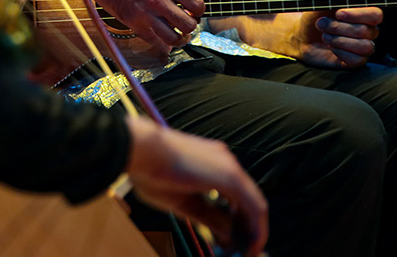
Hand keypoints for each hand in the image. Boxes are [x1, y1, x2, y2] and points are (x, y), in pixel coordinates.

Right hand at [40, 0, 203, 56]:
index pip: (197, 4)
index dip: (199, 10)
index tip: (193, 10)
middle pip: (188, 24)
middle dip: (191, 25)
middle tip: (185, 21)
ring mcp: (145, 13)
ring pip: (174, 38)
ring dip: (179, 38)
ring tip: (177, 33)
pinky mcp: (133, 23)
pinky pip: (155, 42)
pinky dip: (163, 45)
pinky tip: (164, 40)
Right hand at [126, 117, 268, 256]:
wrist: (140, 149)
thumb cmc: (149, 170)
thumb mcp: (180, 201)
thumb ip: (205, 216)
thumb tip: (225, 235)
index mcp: (211, 162)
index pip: (234, 194)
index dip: (237, 218)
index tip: (232, 238)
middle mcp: (224, 161)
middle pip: (247, 199)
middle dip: (248, 226)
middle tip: (244, 248)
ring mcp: (229, 166)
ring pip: (254, 203)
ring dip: (254, 229)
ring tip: (248, 250)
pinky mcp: (230, 176)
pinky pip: (254, 206)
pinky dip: (256, 228)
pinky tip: (251, 244)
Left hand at [212, 0, 381, 68]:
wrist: (300, 36)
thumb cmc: (315, 14)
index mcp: (364, 13)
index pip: (376, 15)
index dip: (358, 14)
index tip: (338, 12)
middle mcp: (368, 30)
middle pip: (368, 31)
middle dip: (340, 27)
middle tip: (322, 24)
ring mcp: (363, 46)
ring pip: (365, 46)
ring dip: (339, 40)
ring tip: (325, 35)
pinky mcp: (356, 61)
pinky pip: (358, 60)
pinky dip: (341, 53)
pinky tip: (331, 47)